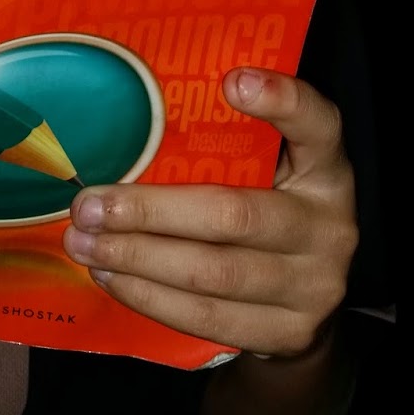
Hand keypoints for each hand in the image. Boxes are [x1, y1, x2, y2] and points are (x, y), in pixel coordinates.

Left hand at [62, 68, 357, 357]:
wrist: (305, 303)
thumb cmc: (265, 211)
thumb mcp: (263, 171)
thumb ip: (220, 144)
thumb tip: (118, 126)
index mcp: (326, 168)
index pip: (318, 124)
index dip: (281, 101)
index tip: (231, 81)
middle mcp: (329, 225)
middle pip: (234, 214)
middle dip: (150, 211)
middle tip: (90, 205)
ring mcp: (315, 285)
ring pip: (212, 273)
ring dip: (136, 259)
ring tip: (84, 245)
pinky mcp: (289, 333)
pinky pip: (207, 317)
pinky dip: (150, 296)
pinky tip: (112, 278)